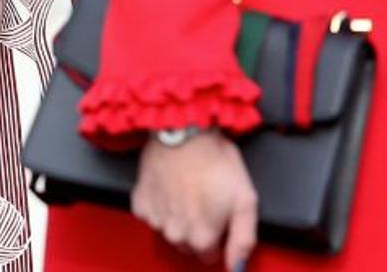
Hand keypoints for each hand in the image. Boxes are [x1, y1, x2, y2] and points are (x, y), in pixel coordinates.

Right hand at [132, 132, 257, 268]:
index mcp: (201, 239)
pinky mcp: (140, 202)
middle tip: (203, 195)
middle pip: (188, 244)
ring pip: (170, 229)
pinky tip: (169, 185)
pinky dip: (159, 203)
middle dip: (197, 226)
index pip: (209, 254)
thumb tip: (237, 268)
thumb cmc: (215, 159)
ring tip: (187, 186)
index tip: (217, 210)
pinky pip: (151, 213)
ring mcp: (156, 219)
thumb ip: (244, 240)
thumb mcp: (245, 198)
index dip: (216, 231)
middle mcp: (176, 235)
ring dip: (178, 214)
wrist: (184, 128)